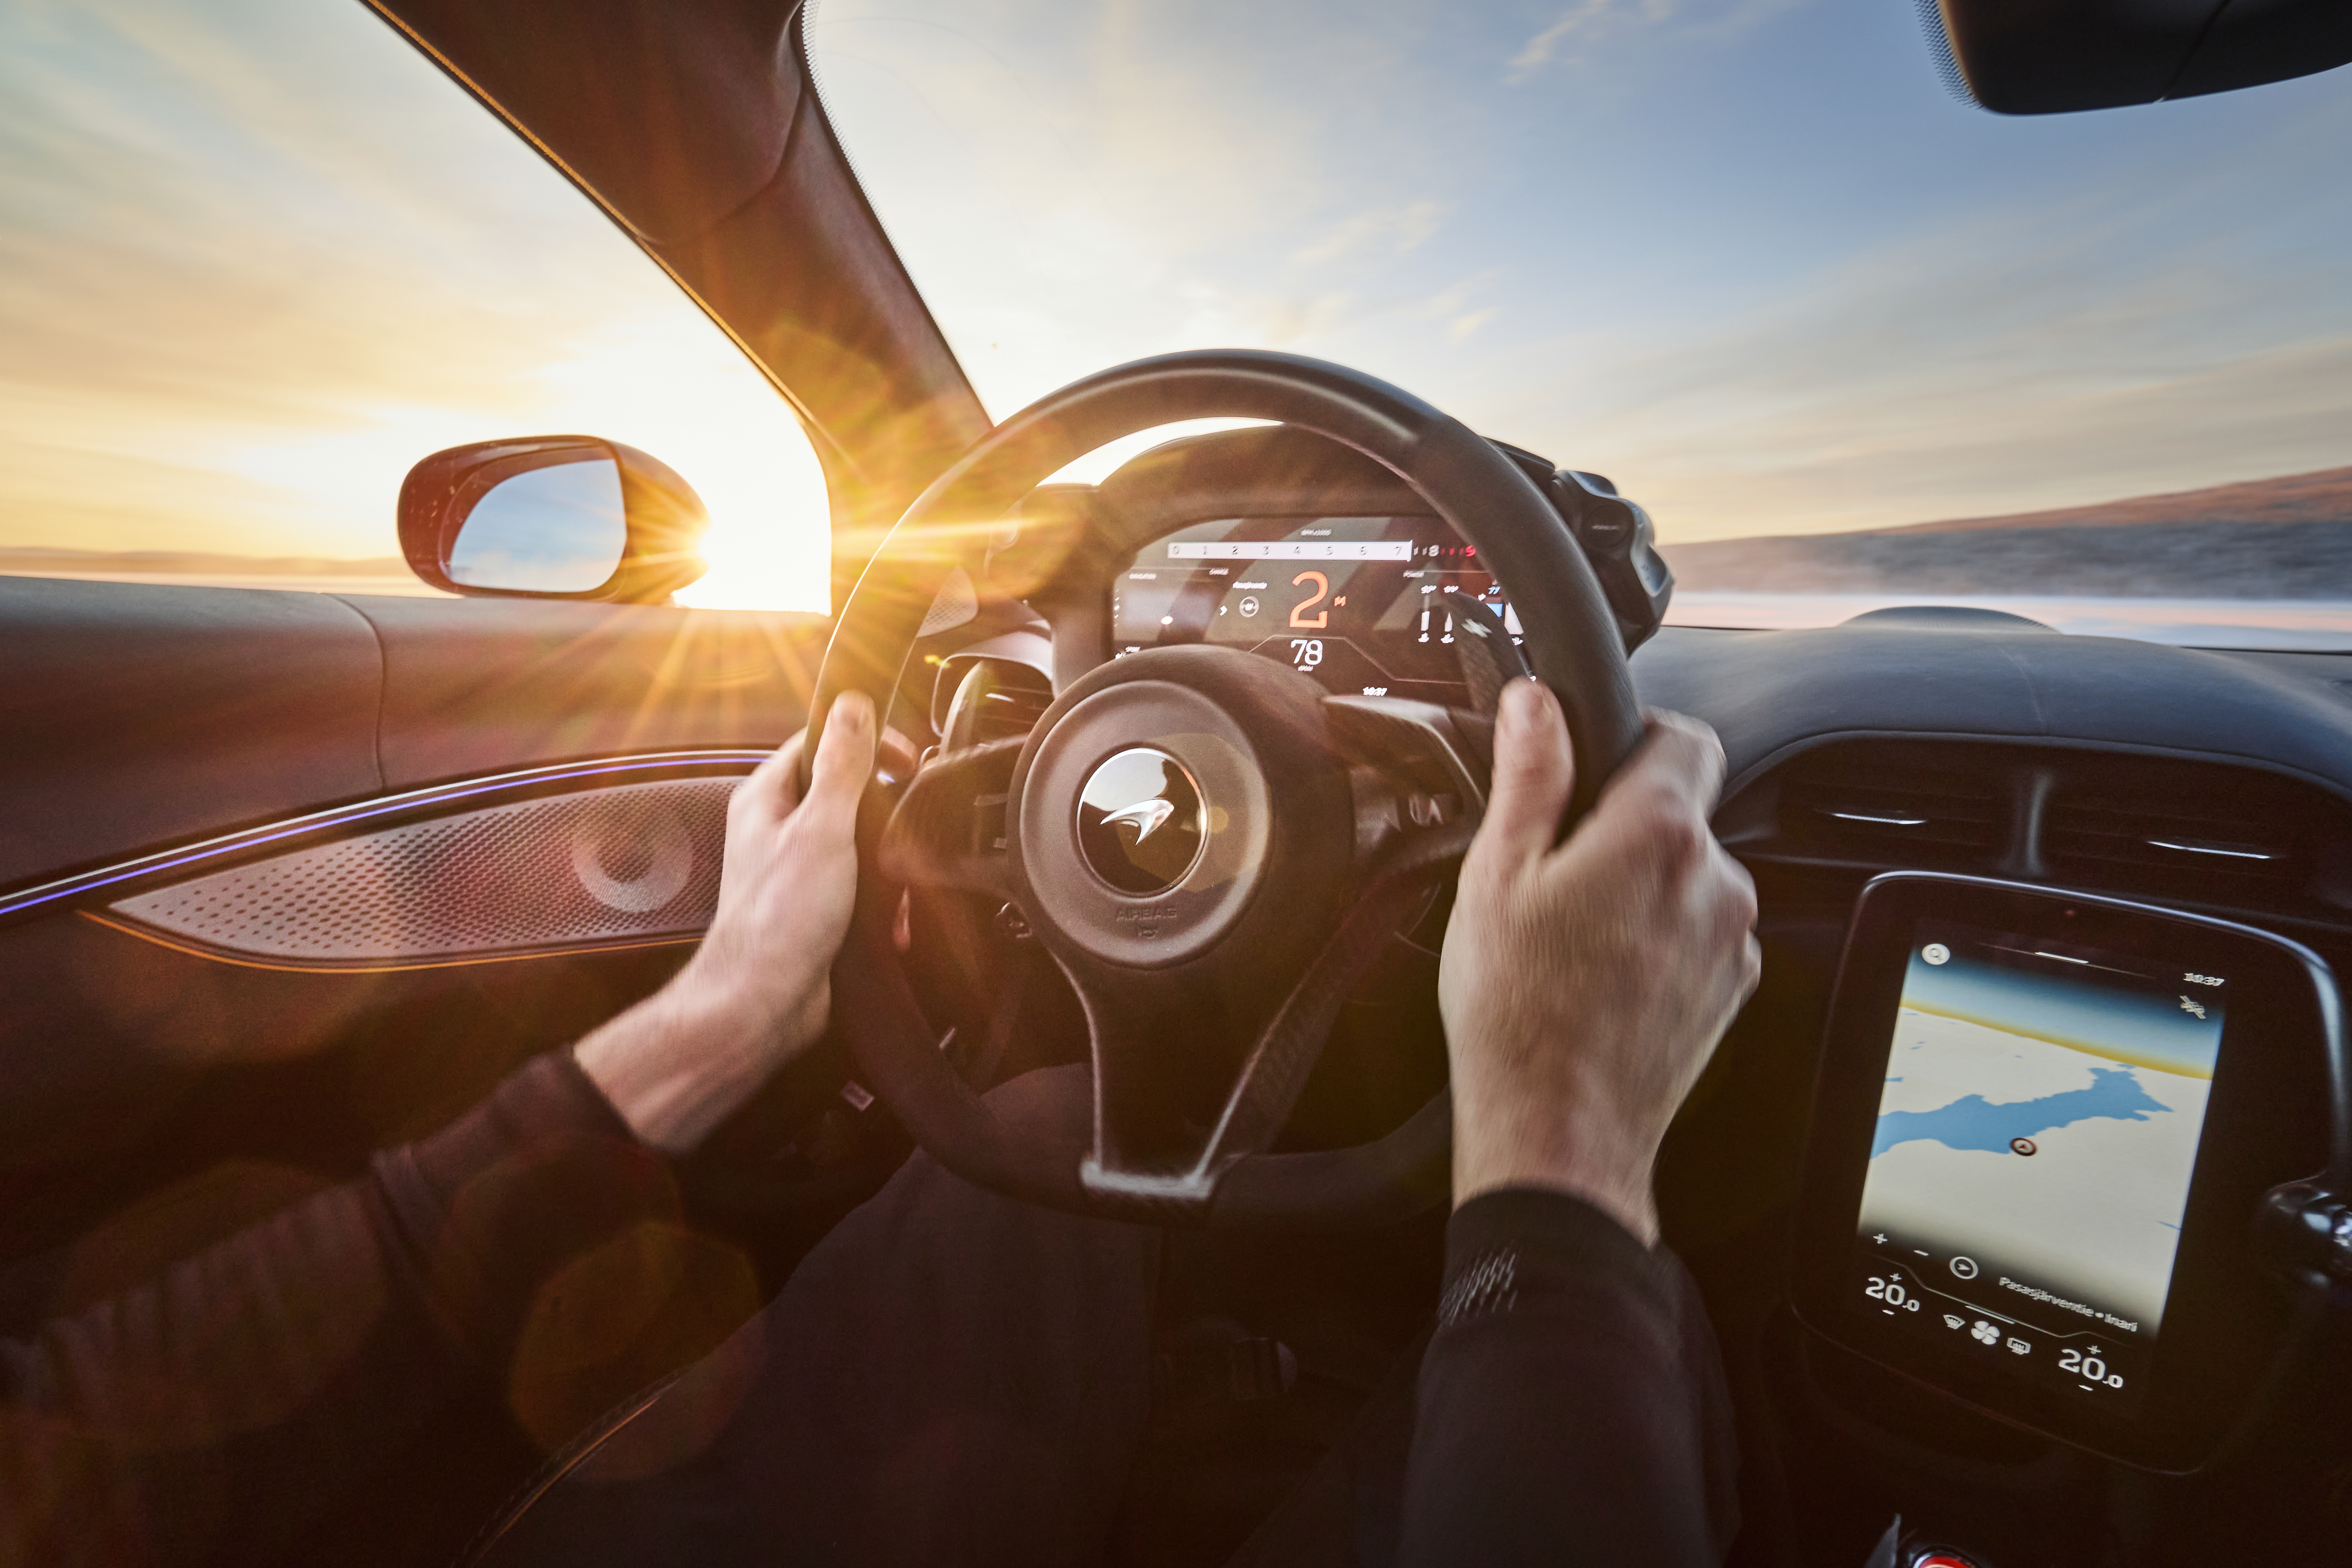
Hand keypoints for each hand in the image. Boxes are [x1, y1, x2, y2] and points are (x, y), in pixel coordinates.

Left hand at [573, 692, 877, 1152]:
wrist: (763, 1003)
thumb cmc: (778, 922)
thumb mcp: (821, 830)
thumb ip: (841, 765)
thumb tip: (853, 706)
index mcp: (766, 799)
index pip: (819, 741)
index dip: (866, 741)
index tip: (903, 756)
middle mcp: (776, 830)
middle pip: (844, 790)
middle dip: (884, 810)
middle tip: (908, 819)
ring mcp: (795, 869)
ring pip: (858, 841)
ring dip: (887, 863)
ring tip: (897, 882)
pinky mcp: (815, 906)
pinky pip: (861, 887)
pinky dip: (882, 901)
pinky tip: (891, 920)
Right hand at [1437, 680, 1759, 1243]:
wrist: (1557, 1131)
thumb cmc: (1518, 1015)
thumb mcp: (1498, 876)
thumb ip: (1530, 776)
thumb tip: (1537, 704)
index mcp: (1657, 836)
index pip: (1685, 738)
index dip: (1638, 738)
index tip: (1597, 768)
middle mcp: (1714, 881)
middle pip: (1681, 814)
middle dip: (1625, 828)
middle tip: (1557, 876)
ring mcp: (1730, 941)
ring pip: (1688, 877)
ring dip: (1642, 888)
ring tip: (1574, 938)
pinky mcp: (1731, 988)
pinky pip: (1698, 933)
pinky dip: (1659, 940)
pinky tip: (1601, 975)